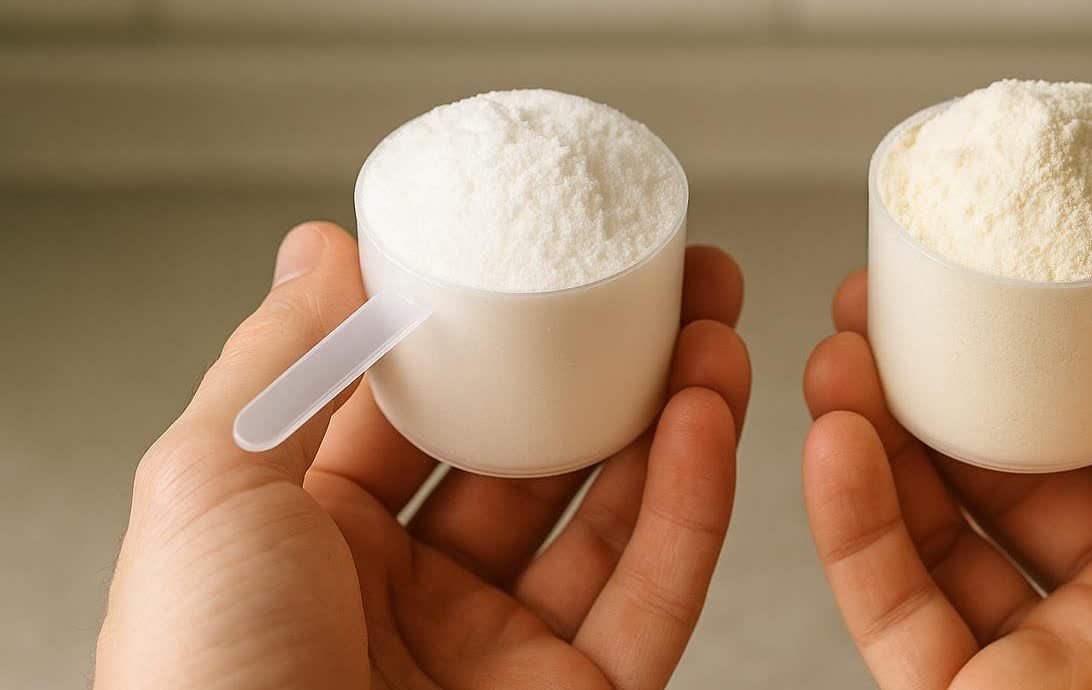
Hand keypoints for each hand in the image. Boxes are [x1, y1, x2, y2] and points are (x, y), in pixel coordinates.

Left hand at [94, 222, 750, 689]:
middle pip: (537, 458)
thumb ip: (277, 366)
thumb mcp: (205, 496)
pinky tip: (708, 424)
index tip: (541, 262)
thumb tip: (320, 250)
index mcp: (317, 545)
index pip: (422, 411)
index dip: (487, 332)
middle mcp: (416, 599)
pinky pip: (654, 597)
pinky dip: (692, 508)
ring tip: (709, 333)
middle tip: (662, 287)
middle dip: (605, 368)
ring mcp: (504, 655)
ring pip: (613, 520)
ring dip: (672, 421)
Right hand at [801, 224, 1091, 688]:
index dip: (1058, 337)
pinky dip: (853, 531)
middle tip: (887, 307)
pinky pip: (898, 614)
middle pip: (1015, 465)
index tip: (1002, 271)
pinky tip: (833, 446)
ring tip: (837, 357)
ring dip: (878, 438)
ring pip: (939, 534)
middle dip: (945, 380)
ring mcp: (1060, 658)